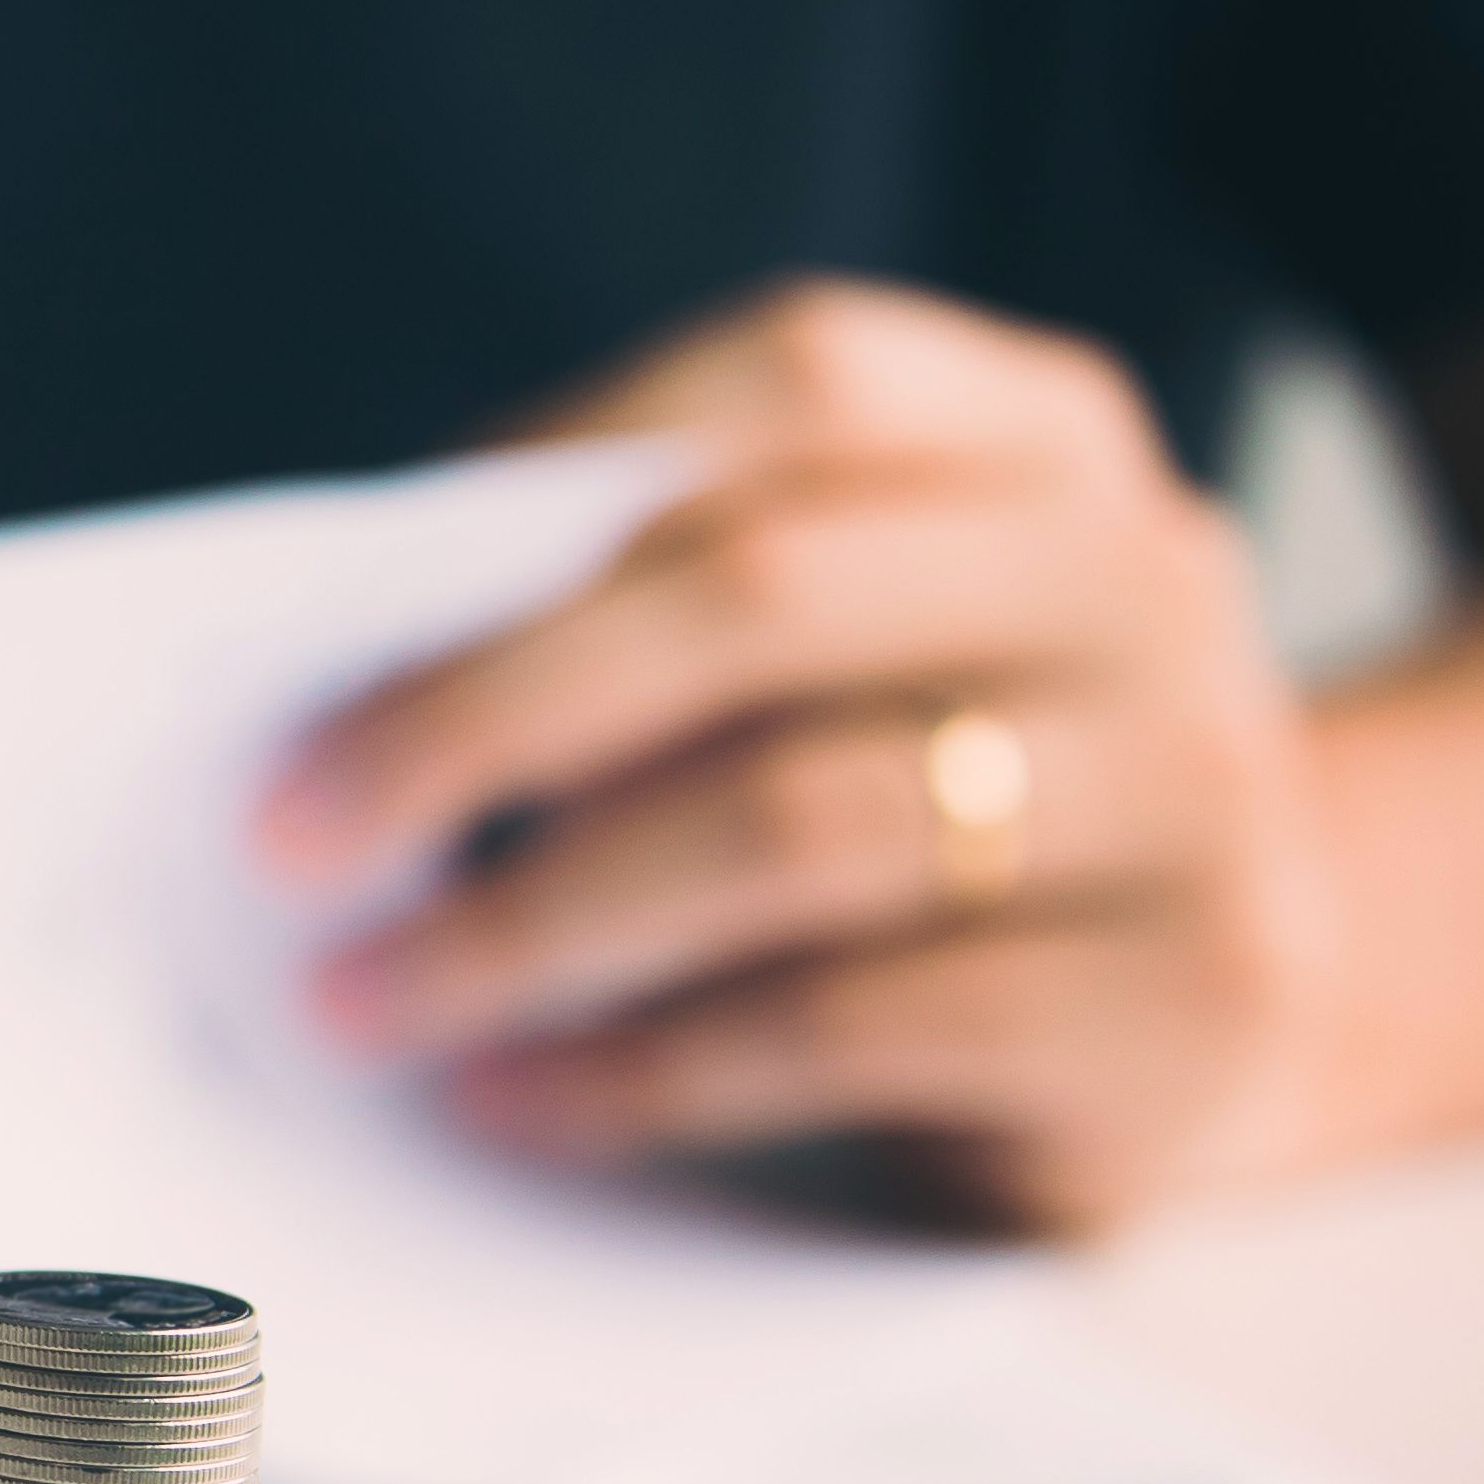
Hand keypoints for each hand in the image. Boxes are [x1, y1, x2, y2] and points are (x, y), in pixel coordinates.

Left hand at [256, 279, 1356, 1230]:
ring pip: (792, 821)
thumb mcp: (830, 664)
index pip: (797, 384)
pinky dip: (634, 1071)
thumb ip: (648, 612)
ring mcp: (1194, 792)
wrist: (1196, 1018)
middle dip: (479, 716)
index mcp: (1042, 445)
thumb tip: (332, 685)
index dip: (557, 469)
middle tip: (287, 835)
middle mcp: (1142, 584)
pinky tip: (511, 1099)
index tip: (333, 611)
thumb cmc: (924, 801)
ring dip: (522, 925)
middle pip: (760, 595)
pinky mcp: (1186, 1006)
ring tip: (359, 999)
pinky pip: (842, 1026)